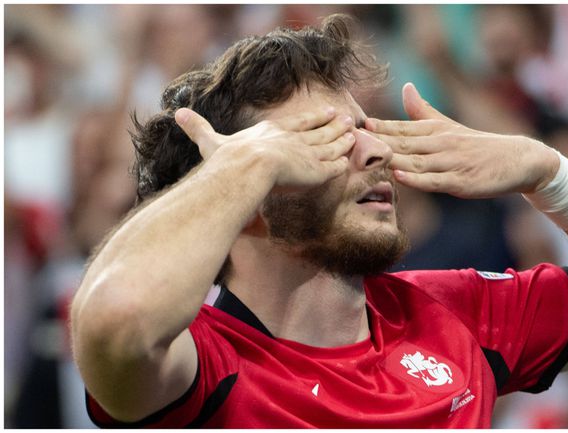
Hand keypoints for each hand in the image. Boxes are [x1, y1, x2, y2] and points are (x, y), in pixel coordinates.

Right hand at [175, 106, 354, 191]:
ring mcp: (308, 154)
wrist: (247, 168)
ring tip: (354, 136)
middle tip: (348, 118)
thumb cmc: (228, 158)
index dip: (314, 117)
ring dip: (343, 141)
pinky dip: (342, 163)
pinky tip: (349, 162)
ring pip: (330, 146)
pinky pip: (333, 167)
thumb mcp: (212, 141)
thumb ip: (198, 128)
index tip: (327, 110)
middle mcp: (294, 139)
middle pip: (320, 131)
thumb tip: (176, 113)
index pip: (299, 122)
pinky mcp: (317, 171)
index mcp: (274, 131)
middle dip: (334, 125)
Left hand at [365, 83, 558, 197]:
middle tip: (351, 142)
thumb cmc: (478, 145)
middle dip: (376, 142)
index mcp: (436, 130)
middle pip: (403, 142)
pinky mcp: (460, 182)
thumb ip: (423, 110)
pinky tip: (399, 176)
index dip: (377, 127)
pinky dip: (416, 178)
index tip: (353, 125)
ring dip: (391, 159)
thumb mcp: (449, 125)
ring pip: (416, 160)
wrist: (516, 160)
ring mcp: (451, 163)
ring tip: (367, 159)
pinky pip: (434, 181)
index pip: (401, 128)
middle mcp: (441, 143)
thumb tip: (406, 86)